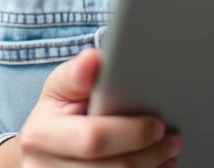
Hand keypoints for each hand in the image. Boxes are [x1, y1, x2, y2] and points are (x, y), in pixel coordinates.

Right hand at [0, 48, 180, 166]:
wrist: (41, 152)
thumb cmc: (56, 115)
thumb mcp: (59, 89)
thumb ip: (76, 74)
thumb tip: (93, 60)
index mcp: (41, 135)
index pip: (93, 139)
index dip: (131, 133)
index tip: (157, 124)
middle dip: (150, 154)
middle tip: (173, 139)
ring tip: (168, 153)